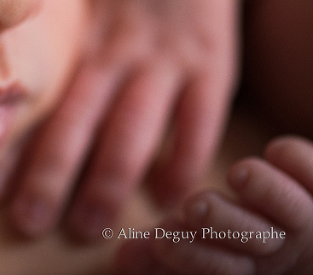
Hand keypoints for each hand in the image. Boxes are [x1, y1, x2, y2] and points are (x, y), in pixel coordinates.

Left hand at [0, 0, 246, 239]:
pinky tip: (168, 192)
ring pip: (135, 123)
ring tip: (88, 226)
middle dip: (53, 173)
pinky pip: (201, 112)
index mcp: (79, 28)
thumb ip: (44, 31)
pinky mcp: (211, 53)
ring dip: (111, 177)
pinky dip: (186, 154)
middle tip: (28, 221)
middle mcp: (119, 43)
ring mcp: (168, 50)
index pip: (42, 96)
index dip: (15, 144)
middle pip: (81, 118)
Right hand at [117, 137, 312, 274]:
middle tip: (195, 208)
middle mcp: (277, 246)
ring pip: (291, 209)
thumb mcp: (190, 245)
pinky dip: (298, 162)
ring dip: (266, 192)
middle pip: (254, 238)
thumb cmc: (242, 239)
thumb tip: (122, 259)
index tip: (162, 241)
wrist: (311, 224)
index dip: (192, 256)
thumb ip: (156, 251)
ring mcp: (305, 217)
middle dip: (225, 224)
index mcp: (241, 264)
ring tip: (239, 175)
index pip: (217, 267)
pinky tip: (276, 153)